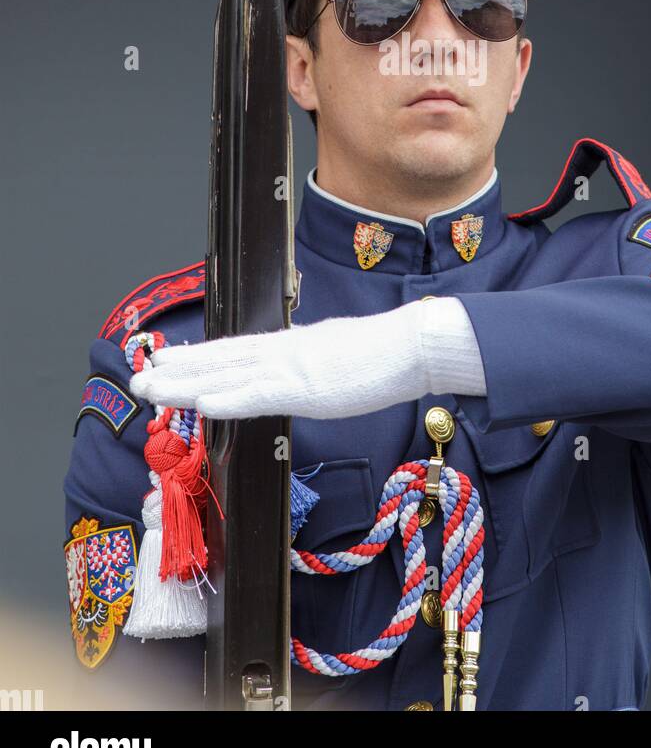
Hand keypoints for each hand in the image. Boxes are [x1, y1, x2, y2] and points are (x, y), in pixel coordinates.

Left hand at [128, 297, 481, 419]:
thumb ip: (312, 364)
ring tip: (151, 388)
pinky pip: (260, 394)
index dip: (199, 357)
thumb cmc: (385, 354)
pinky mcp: (307, 386)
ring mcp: (292, 367)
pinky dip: (228, 397)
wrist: (413, 344)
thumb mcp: (337, 357)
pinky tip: (202, 402)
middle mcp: (284, 351)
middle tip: (140, 378)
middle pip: (221, 360)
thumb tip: (299, 372)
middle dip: (179, 370)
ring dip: (187, 382)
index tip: (169, 361)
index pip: (236, 351)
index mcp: (292, 345)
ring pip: (228, 374)